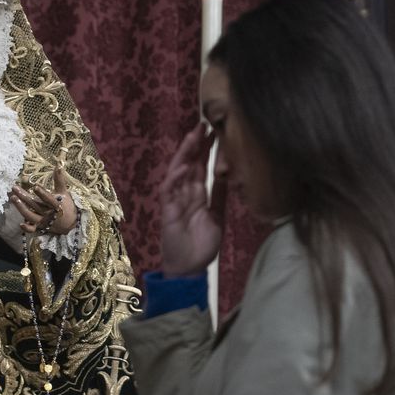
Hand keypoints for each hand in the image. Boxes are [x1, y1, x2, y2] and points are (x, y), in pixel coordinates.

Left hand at [11, 166, 77, 235]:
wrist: (69, 223)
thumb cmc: (66, 204)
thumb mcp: (63, 191)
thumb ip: (59, 179)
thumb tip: (58, 164)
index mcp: (56, 205)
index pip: (49, 199)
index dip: (42, 193)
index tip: (35, 186)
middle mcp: (48, 213)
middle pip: (35, 205)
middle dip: (24, 196)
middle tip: (14, 188)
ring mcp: (43, 221)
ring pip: (31, 216)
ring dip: (21, 208)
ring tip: (13, 198)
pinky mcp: (40, 227)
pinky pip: (33, 229)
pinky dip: (27, 228)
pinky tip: (20, 224)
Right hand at [158, 125, 223, 277]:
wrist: (190, 269)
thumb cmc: (203, 246)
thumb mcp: (218, 216)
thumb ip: (220, 196)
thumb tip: (227, 173)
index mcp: (198, 195)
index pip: (201, 167)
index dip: (206, 150)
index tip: (214, 131)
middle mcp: (185, 193)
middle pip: (189, 164)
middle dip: (195, 145)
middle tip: (203, 124)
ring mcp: (175, 200)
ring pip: (177, 172)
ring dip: (184, 155)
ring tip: (192, 138)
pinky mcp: (167, 211)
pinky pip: (168, 191)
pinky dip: (174, 179)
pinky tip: (182, 167)